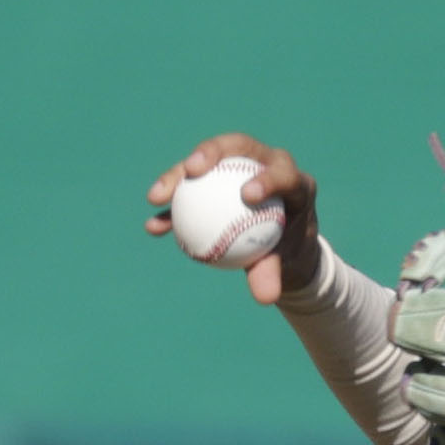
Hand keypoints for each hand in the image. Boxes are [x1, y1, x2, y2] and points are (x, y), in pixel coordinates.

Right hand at [142, 133, 324, 304]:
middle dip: (211, 151)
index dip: (266, 177)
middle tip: (191, 170)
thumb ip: (273, 272)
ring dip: (176, 175)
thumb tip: (265, 296)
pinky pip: (187, 190)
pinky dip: (170, 207)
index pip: (281, 170)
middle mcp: (262, 162)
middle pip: (236, 147)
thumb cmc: (287, 250)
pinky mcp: (211, 179)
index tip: (248, 195)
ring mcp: (234, 166)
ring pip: (204, 163)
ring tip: (157, 196)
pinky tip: (154, 226)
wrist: (278, 246)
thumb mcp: (285, 263)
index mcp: (290, 178)